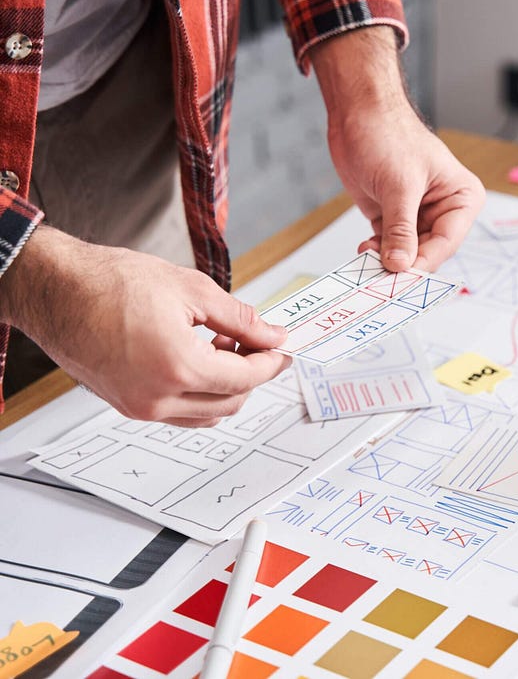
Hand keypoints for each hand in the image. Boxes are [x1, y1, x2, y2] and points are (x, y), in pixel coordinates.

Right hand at [0, 227, 290, 425]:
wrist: (55, 289)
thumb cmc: (108, 282)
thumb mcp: (191, 289)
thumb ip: (240, 318)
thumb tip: (270, 334)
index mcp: (178, 368)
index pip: (245, 378)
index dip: (271, 363)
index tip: (282, 349)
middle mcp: (157, 397)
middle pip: (230, 403)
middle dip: (251, 375)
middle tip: (256, 343)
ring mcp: (138, 406)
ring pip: (205, 414)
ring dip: (226, 387)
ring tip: (224, 346)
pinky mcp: (126, 405)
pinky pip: (178, 413)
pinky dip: (198, 393)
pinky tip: (198, 358)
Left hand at [310, 27, 483, 271]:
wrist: (357, 112)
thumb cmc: (388, 133)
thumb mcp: (399, 186)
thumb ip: (400, 229)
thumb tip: (401, 265)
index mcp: (461, 198)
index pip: (447, 242)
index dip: (424, 261)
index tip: (402, 277)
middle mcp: (443, 210)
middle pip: (427, 253)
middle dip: (404, 264)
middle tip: (381, 277)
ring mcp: (416, 216)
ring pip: (407, 254)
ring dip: (387, 261)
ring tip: (368, 262)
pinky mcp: (391, 217)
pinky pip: (388, 247)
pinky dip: (376, 254)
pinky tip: (364, 252)